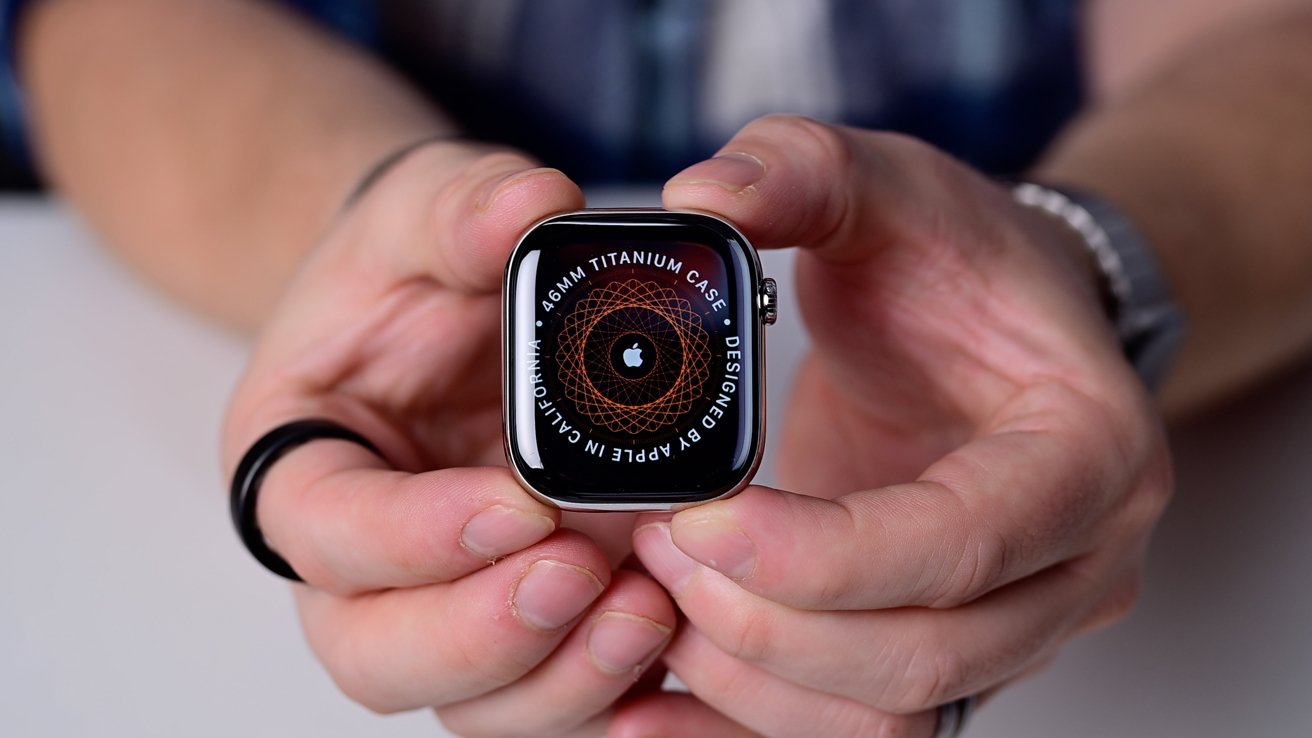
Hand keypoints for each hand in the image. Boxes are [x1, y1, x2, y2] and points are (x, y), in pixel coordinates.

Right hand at [222, 142, 674, 737]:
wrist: (447, 314)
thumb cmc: (415, 270)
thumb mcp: (426, 215)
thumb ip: (463, 209)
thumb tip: (537, 202)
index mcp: (304, 459)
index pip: (323, 531)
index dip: (411, 537)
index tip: (517, 502)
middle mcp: (358, 559)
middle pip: (376, 654)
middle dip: (479, 636)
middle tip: (581, 571)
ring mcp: (440, 603)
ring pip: (469, 702)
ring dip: (557, 678)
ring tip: (647, 608)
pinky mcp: (518, 625)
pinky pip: (549, 696)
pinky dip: (607, 689)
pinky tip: (672, 634)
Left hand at [612, 116, 1171, 737]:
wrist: (994, 325)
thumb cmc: (958, 260)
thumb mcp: (885, 182)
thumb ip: (797, 171)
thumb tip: (700, 198)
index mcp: (1088, 448)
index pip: (965, 542)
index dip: (822, 554)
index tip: (697, 517)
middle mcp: (1076, 560)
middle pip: (924, 655)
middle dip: (769, 619)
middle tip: (658, 547)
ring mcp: (1019, 621)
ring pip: (889, 713)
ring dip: (753, 675)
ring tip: (658, 592)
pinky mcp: (952, 651)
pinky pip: (857, 728)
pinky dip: (751, 720)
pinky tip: (658, 690)